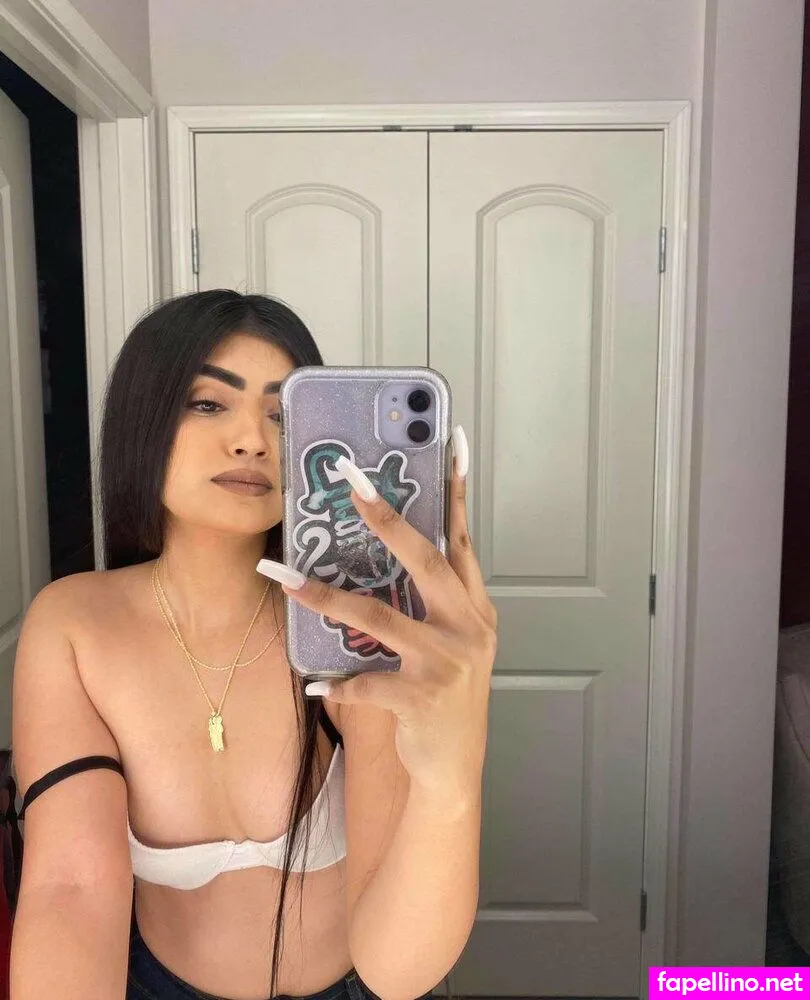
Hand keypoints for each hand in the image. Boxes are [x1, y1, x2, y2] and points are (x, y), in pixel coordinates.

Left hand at [256, 425, 496, 799]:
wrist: (455, 767)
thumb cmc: (445, 695)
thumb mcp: (450, 642)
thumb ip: (428, 601)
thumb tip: (379, 555)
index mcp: (475, 606)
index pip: (463, 538)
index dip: (457, 490)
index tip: (450, 441)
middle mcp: (469, 627)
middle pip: (423, 559)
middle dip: (384, 517)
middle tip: (350, 480)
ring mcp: (449, 663)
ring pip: (379, 617)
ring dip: (324, 596)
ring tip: (282, 577)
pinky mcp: (422, 699)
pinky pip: (366, 683)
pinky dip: (337, 683)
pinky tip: (315, 686)